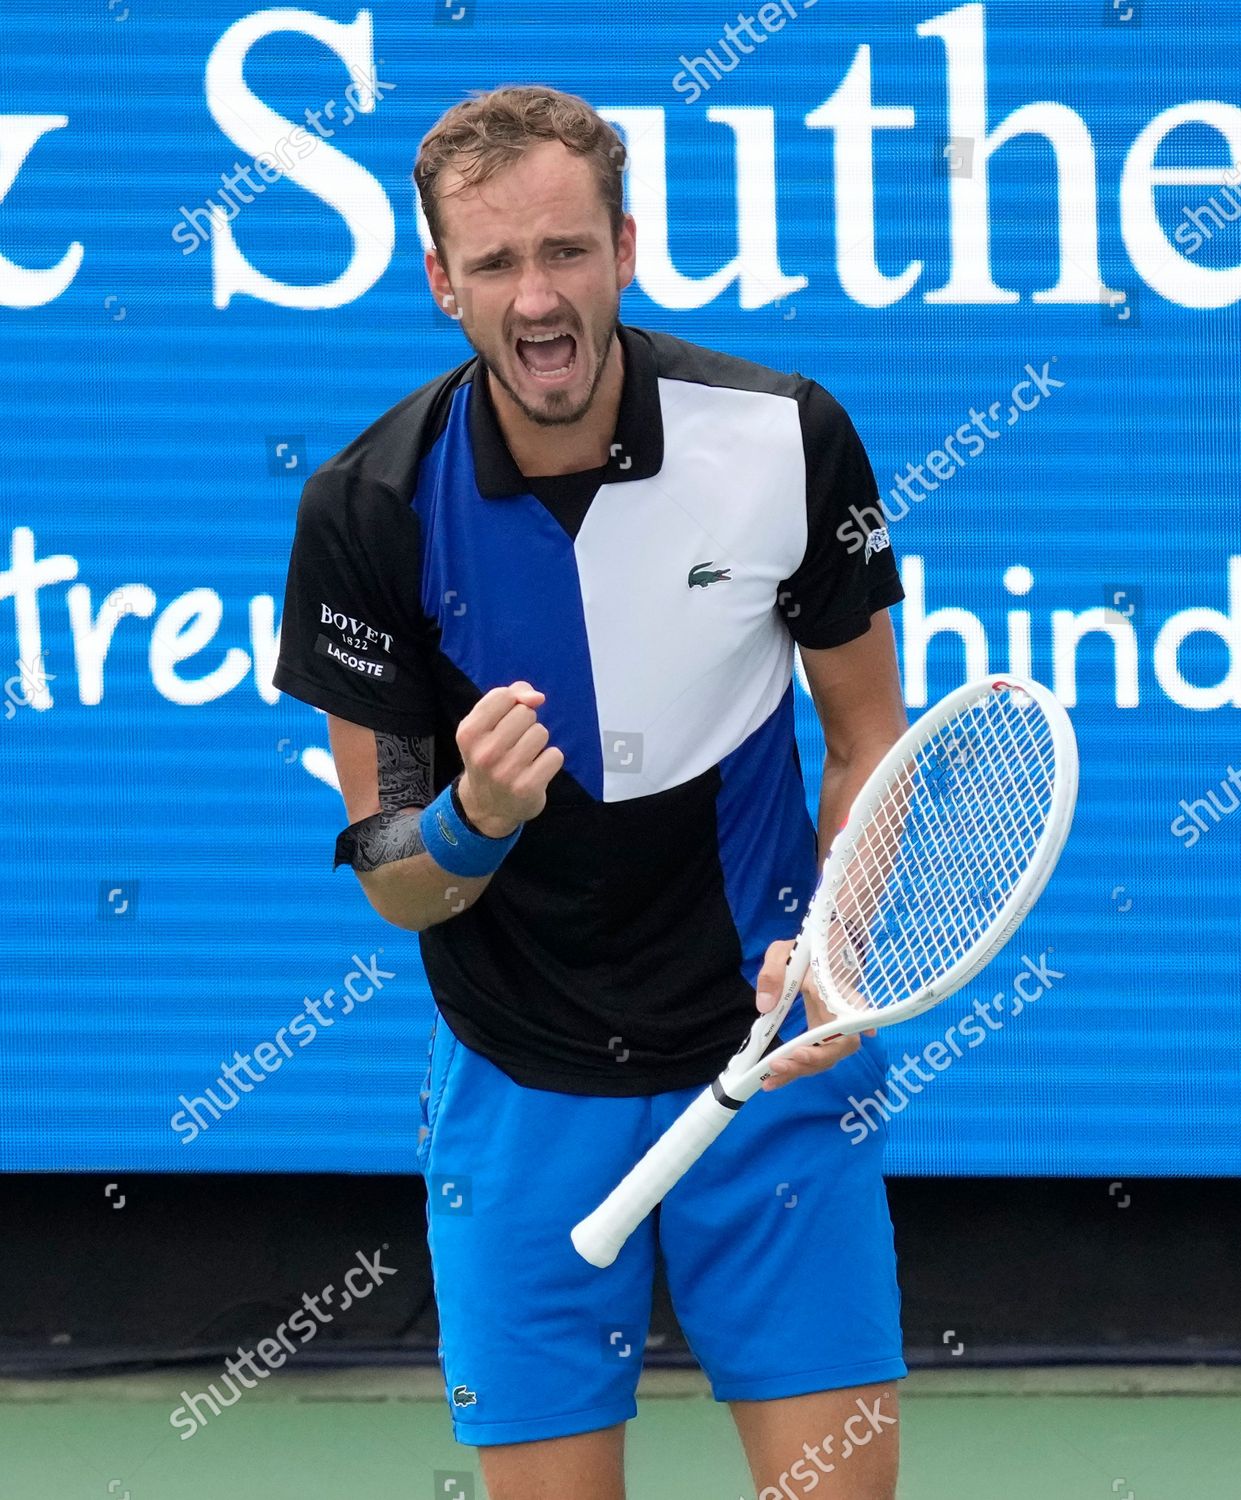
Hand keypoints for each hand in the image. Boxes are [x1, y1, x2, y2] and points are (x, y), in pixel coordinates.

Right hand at [455, 681, 563, 836]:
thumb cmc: (490, 753)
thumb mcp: (486, 723)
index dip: (511, 704)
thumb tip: (537, 697)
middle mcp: (484, 753)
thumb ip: (510, 696)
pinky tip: (535, 770)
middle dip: (525, 724)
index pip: (504, 696)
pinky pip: (555, 755)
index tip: (504, 721)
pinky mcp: (527, 787)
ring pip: (541, 732)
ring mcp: (506, 772)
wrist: (487, 805)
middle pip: (525, 713)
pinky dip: (549, 760)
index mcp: (468, 733)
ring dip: (537, 742)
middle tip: (513, 744)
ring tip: (523, 757)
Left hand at [754, 937, 875, 1091]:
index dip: (859, 1027)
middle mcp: (841, 1016)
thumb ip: (774, 972)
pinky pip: (809, 1059)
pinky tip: (771, 1080)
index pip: (856, 1012)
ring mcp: (830, 1030)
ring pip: (823, 1059)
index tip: (863, 1035)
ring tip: (770, 1079)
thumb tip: (766, 1005)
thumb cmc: (802, 952)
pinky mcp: (818, 1038)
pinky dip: (793, 1071)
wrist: (813, 956)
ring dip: (799, 1071)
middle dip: (813, 1060)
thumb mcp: (783, 952)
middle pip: (838, 1047)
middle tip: (781, 1063)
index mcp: (839, 991)